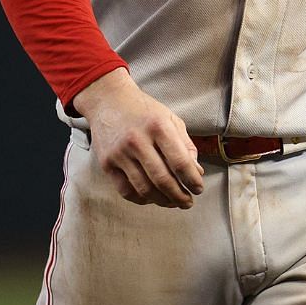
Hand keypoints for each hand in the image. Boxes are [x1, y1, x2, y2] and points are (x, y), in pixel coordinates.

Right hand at [72, 68, 203, 209]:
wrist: (108, 101)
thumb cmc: (144, 111)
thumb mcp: (171, 119)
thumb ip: (185, 145)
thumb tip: (196, 172)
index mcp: (158, 127)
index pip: (180, 162)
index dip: (192, 180)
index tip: (198, 189)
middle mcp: (138, 140)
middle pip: (162, 179)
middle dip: (179, 196)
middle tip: (188, 202)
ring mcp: (119, 153)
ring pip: (144, 188)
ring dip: (162, 201)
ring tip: (173, 203)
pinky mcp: (106, 164)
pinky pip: (125, 190)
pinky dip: (141, 199)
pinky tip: (152, 199)